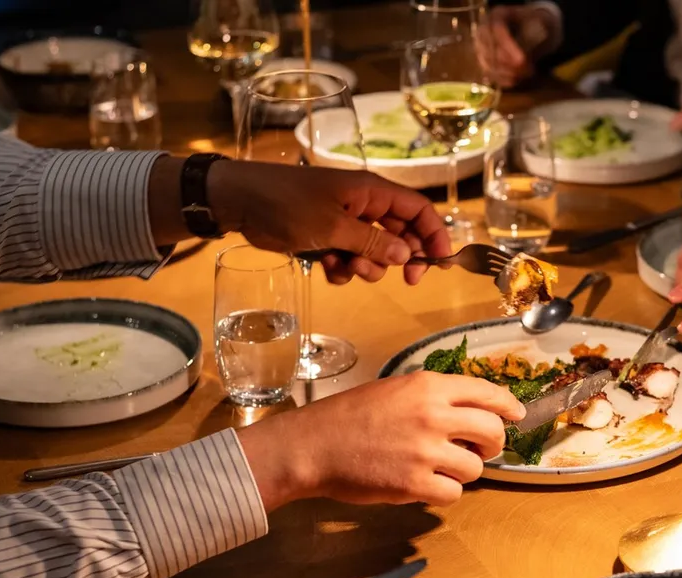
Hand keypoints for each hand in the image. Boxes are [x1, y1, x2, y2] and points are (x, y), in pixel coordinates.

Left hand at [209, 162, 451, 285]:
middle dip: (401, 258)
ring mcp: (345, 222)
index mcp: (371, 192)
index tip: (440, 263)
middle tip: (405, 281)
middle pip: (401, 233)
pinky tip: (327, 268)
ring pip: (375, 251)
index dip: (434, 234)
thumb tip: (407, 255)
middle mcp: (364, 205)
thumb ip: (371, 242)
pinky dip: (343, 268)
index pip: (419, 210)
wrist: (240, 201)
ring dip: (368, 266)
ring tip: (347, 267)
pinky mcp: (326, 237)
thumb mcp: (332, 227)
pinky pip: (349, 257)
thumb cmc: (287, 205)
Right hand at [238, 372, 526, 507]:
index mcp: (428, 387)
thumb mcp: (395, 390)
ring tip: (438, 468)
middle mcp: (433, 416)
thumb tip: (471, 412)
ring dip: (463, 471)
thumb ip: (433, 397)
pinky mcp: (414, 484)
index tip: (517, 415)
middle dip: (493, 444)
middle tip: (480, 450)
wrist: (313, 445)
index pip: (487, 393)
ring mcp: (425, 451)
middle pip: (492, 432)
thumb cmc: (349, 417)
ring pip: (475, 468)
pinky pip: (453, 493)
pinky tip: (426, 485)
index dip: (508, 406)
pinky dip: (444, 493)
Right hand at [481, 5, 557, 88]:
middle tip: (529, 70)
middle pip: (490, 50)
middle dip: (510, 64)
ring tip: (527, 74)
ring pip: (488, 65)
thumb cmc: (535, 24)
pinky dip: (504, 80)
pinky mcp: (484, 61)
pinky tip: (517, 80)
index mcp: (497, 15)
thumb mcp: (539, 21)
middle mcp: (484, 30)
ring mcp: (481, 47)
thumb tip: (529, 49)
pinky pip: (490, 74)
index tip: (522, 61)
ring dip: (508, 74)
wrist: (532, 29)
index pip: (497, 31)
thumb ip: (535, 32)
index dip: (508, 47)